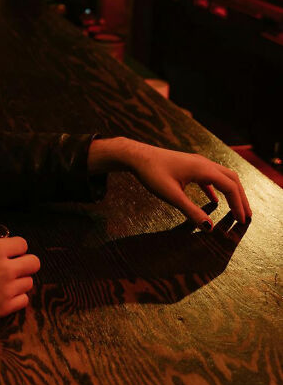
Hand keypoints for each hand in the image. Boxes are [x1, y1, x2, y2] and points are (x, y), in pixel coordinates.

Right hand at [0, 236, 39, 331]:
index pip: (22, 243)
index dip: (16, 248)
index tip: (9, 254)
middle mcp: (5, 267)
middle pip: (34, 262)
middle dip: (25, 264)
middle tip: (13, 269)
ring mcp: (7, 289)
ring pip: (30, 283)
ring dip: (20, 283)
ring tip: (6, 285)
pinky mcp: (4, 308)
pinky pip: (24, 300)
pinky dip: (17, 299)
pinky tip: (4, 298)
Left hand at [88, 137, 251, 227]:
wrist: (136, 156)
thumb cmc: (152, 173)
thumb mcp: (172, 196)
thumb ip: (191, 212)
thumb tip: (209, 228)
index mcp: (203, 169)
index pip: (230, 187)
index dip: (238, 204)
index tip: (242, 220)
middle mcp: (204, 163)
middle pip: (232, 180)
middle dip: (241, 198)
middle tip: (247, 216)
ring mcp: (197, 163)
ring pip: (222, 177)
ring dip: (231, 193)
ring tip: (236, 209)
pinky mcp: (189, 166)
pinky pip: (209, 177)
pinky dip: (216, 189)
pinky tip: (214, 200)